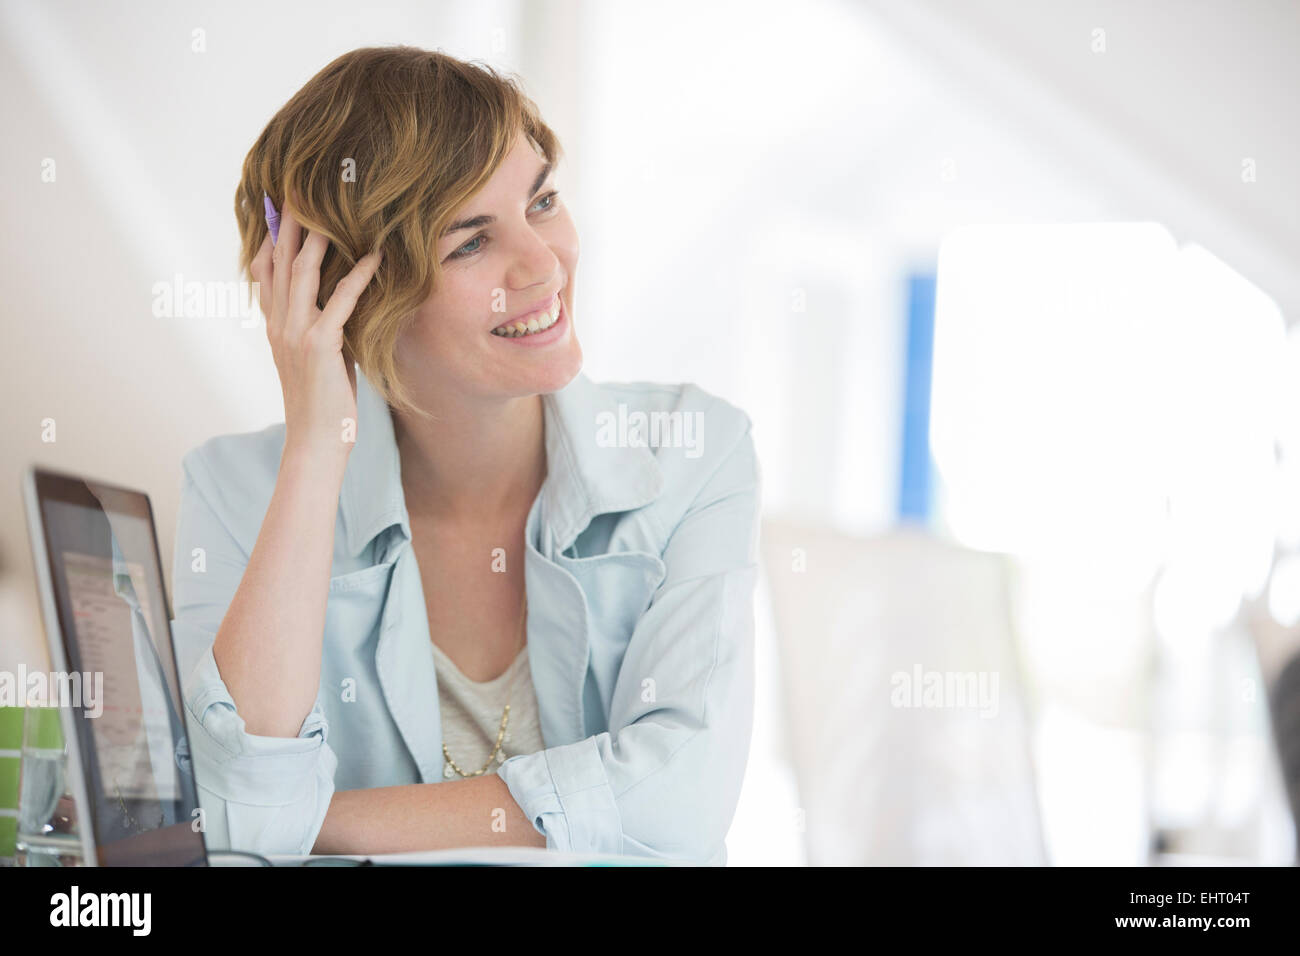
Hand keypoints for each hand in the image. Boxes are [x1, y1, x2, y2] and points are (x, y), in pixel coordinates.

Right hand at [250, 201, 381, 462]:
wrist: (317, 440)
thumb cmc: (325, 401)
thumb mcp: (320, 355)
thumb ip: (324, 324)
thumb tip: (343, 298)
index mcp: (275, 325)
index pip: (266, 271)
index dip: (271, 236)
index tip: (277, 206)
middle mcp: (279, 324)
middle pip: (281, 262)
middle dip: (289, 224)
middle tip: (297, 188)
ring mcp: (295, 333)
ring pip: (303, 274)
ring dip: (318, 238)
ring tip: (332, 209)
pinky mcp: (319, 346)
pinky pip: (339, 302)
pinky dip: (358, 277)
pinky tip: (374, 257)